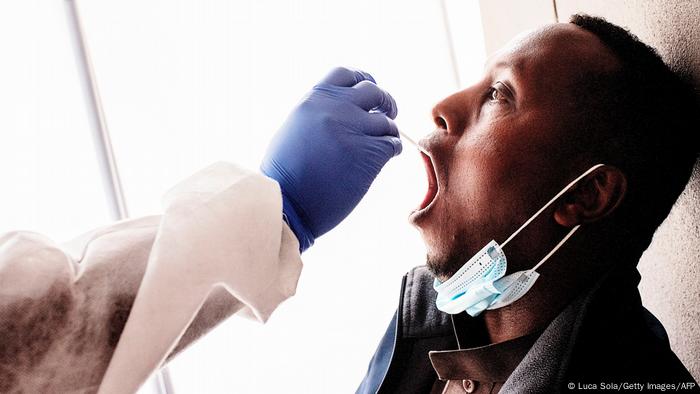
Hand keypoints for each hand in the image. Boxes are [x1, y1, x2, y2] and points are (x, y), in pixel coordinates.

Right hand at [261, 67, 401, 251]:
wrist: (286, 204)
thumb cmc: (285, 175)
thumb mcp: (295, 128)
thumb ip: (317, 112)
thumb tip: (341, 108)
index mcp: (314, 99)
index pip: (347, 74)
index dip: (363, 81)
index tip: (370, 92)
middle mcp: (335, 108)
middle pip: (374, 92)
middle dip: (385, 103)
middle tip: (388, 114)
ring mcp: (354, 129)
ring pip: (387, 122)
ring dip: (388, 132)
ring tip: (382, 144)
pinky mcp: (368, 153)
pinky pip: (392, 144)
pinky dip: (393, 150)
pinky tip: (385, 158)